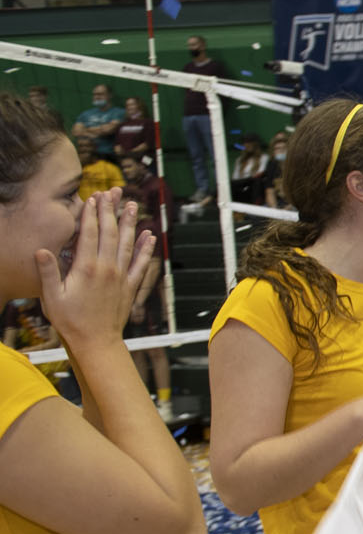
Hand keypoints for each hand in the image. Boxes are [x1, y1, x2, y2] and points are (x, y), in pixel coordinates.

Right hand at [37, 190, 152, 348]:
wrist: (96, 341)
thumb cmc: (70, 321)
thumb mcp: (51, 297)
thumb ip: (47, 272)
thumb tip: (41, 250)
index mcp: (86, 268)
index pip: (89, 234)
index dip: (91, 214)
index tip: (92, 198)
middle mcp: (107, 269)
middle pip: (110, 233)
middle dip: (110, 210)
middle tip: (112, 192)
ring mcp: (121, 276)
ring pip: (127, 244)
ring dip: (129, 223)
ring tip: (131, 205)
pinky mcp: (130, 286)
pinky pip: (140, 263)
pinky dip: (145, 248)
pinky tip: (150, 235)